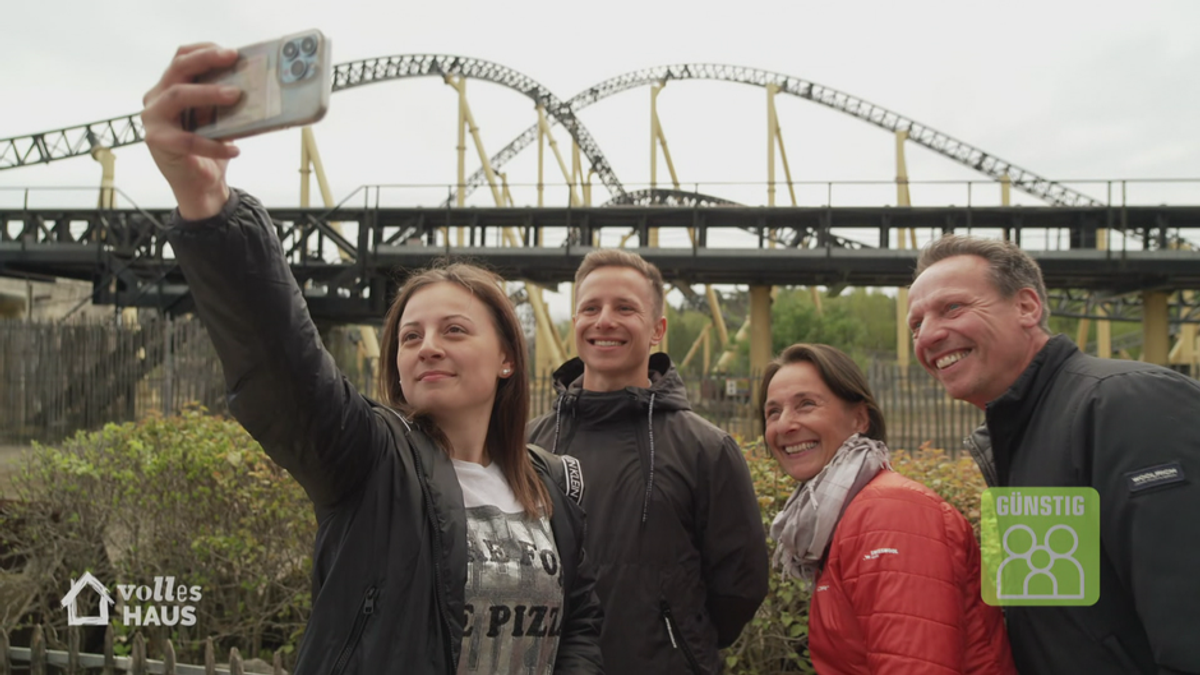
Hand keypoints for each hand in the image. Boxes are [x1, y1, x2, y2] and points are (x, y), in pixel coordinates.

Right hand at [141, 43, 241, 219]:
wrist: (201, 185)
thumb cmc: (210, 147)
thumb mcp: (218, 118)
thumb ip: (223, 99)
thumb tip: (253, 80)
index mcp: (170, 87)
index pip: (181, 57)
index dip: (204, 50)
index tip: (231, 50)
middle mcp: (157, 98)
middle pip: (178, 68)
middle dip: (206, 60)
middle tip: (233, 59)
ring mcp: (153, 119)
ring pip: (178, 95)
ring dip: (208, 93)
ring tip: (236, 95)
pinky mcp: (157, 141)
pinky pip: (188, 139)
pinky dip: (214, 144)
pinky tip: (235, 149)